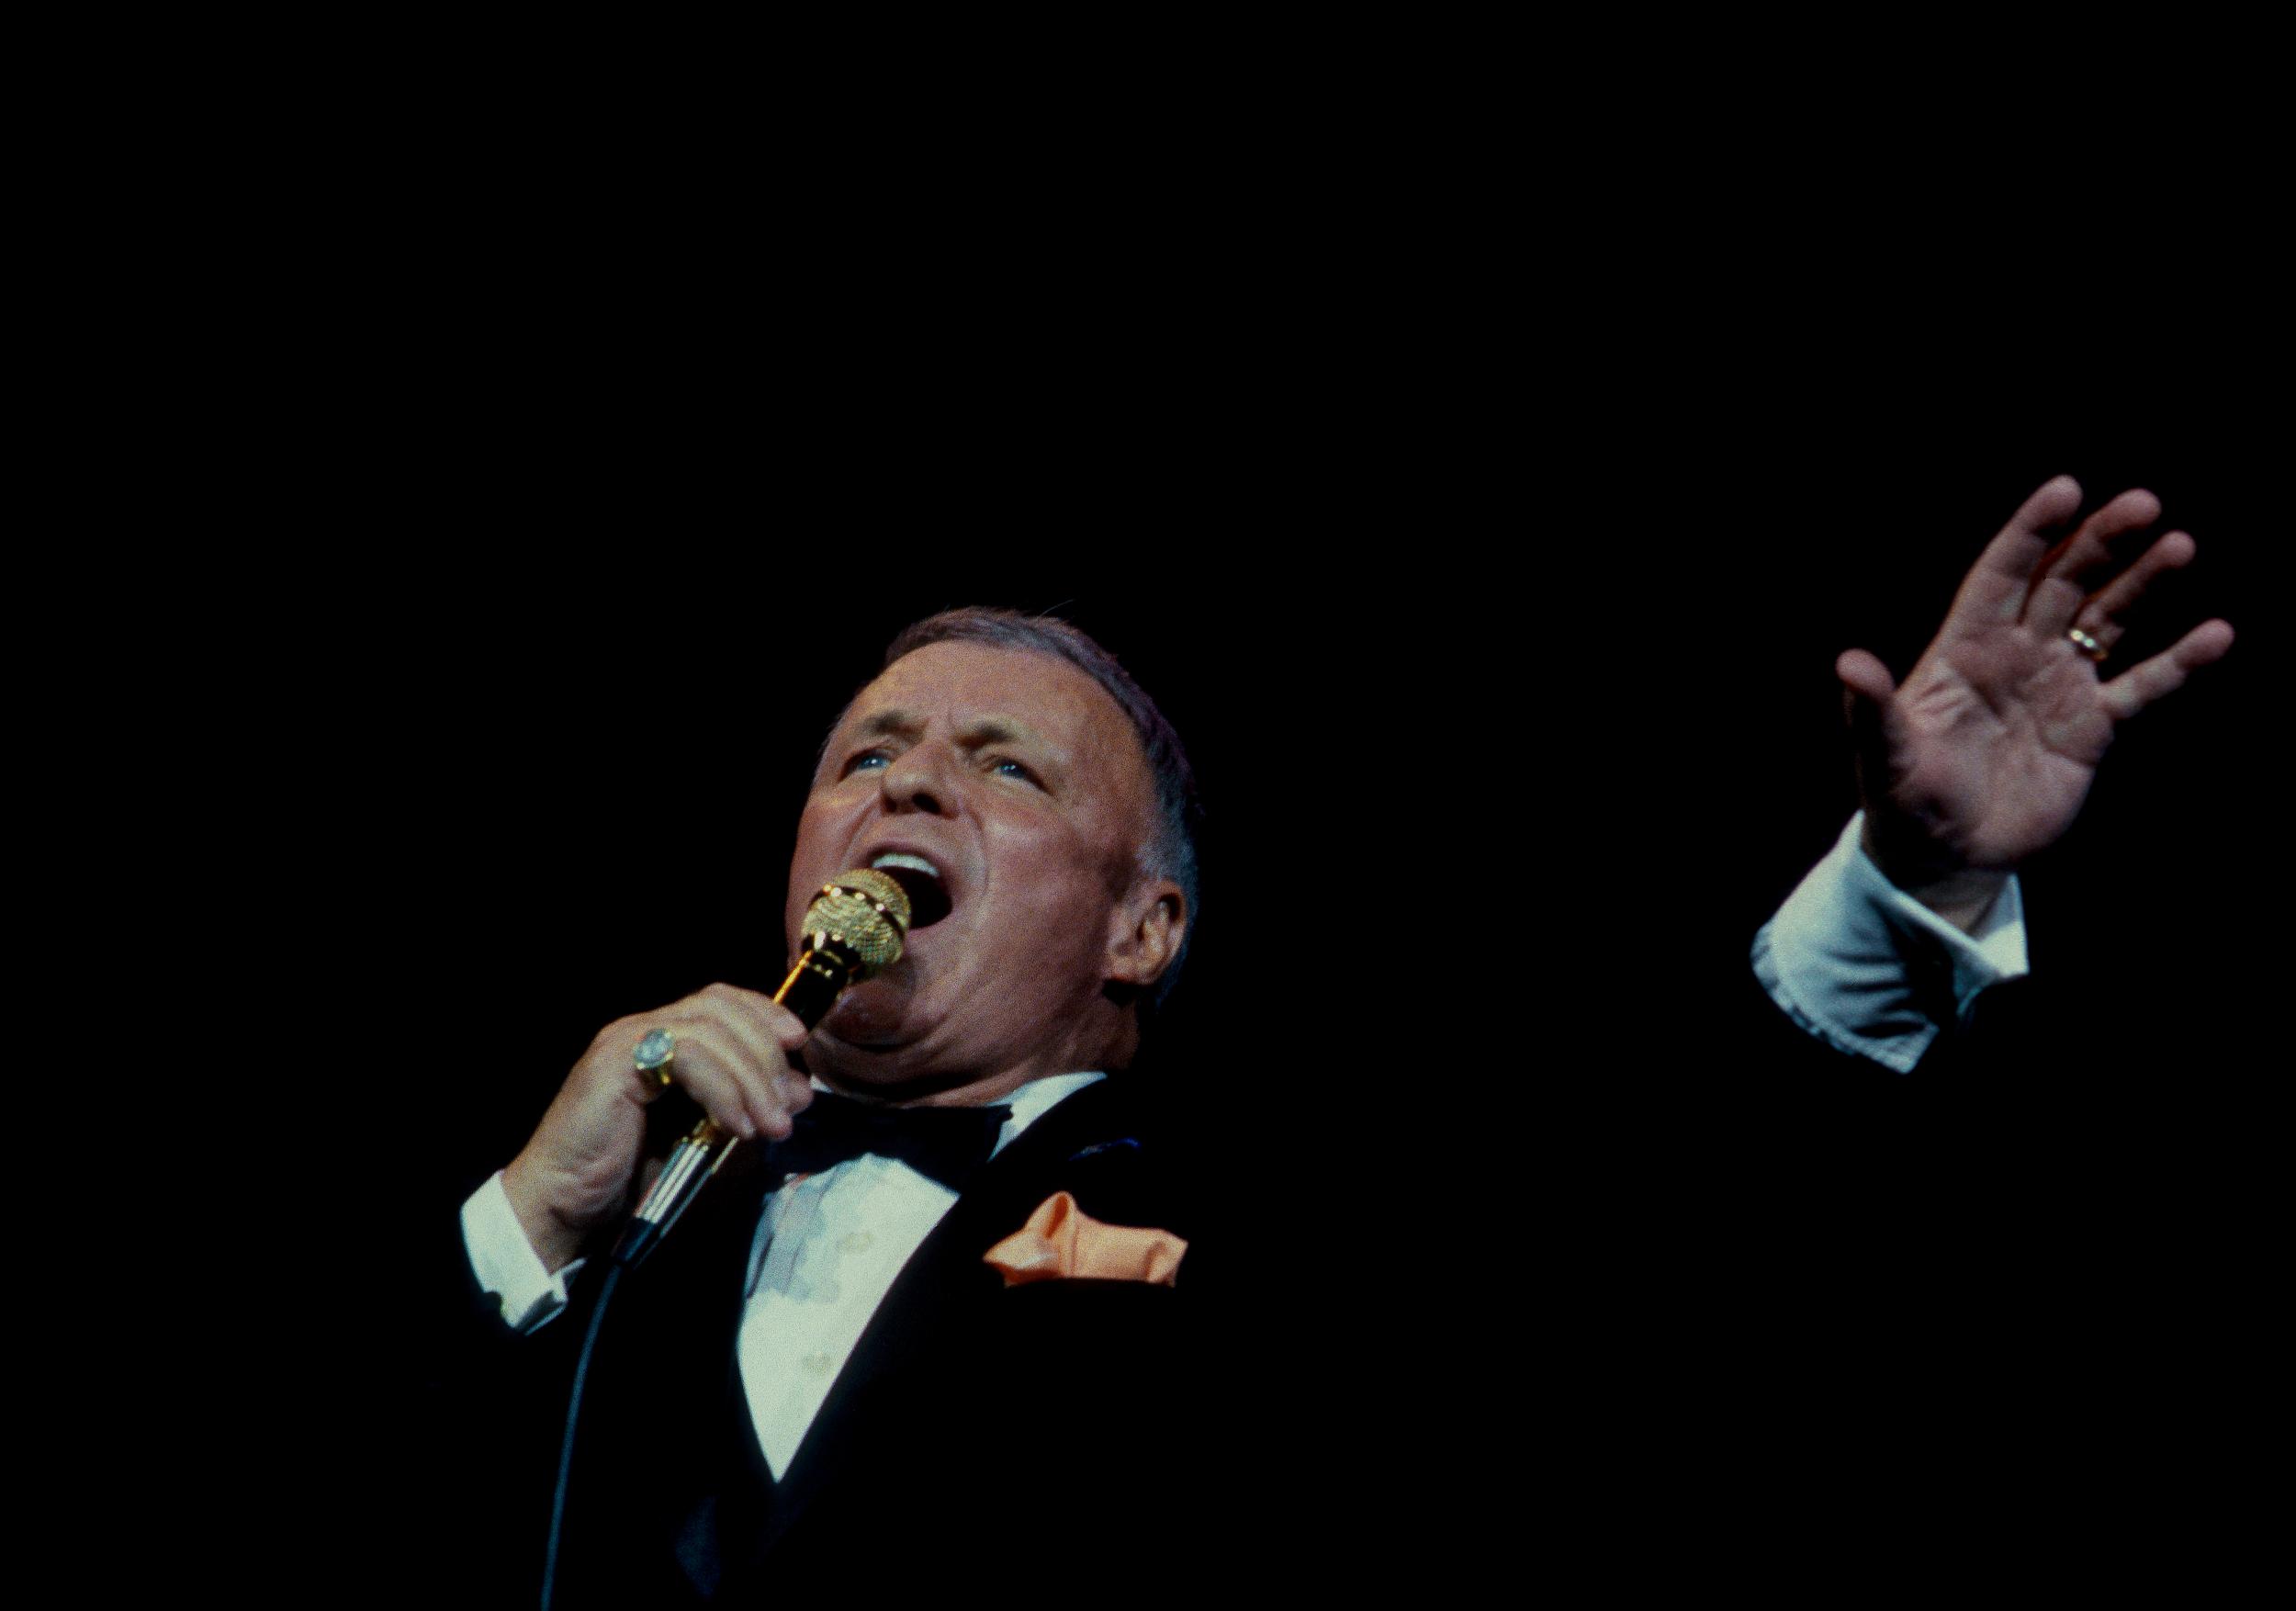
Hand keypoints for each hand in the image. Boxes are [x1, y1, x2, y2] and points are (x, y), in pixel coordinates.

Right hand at [501, 984, 811, 1271]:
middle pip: (722, 1009)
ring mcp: (626, 1042)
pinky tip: (738, 1127)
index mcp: (663, 1039)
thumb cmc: (630, 1173)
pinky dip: (723, 1090)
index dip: (766, 1013)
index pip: (722, 1000)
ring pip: (710, 1030)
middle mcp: (643, 1030)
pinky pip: (686, 1058)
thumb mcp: (707, 1137)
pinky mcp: (615, 1064)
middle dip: (766, 1053)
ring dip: (752, 1078)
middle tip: (789, 1106)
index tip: (800, 1045)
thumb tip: (800, 1090)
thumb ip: (749, 1108)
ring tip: (771, 1126)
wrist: (565, 1203)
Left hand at [1839, 476, 2234, 927]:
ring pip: (2106, 620)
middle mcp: (2016, 654)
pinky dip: (2176, 663)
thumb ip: (1871, 709)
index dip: (2030, 533)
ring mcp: (2058, 685)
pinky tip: (2214, 636)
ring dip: (2141, 584)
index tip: (2065, 489)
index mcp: (1964, 649)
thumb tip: (1848, 663)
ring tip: (2178, 546)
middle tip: (2143, 503)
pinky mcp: (2092, 727)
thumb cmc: (1904, 800)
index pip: (2001, 575)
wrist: (1945, 857)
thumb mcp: (1885, 754)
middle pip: (2063, 583)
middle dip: (2100, 542)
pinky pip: (2141, 686)